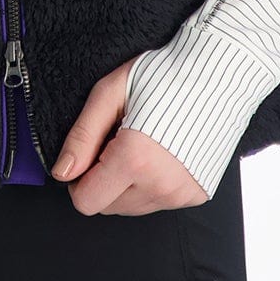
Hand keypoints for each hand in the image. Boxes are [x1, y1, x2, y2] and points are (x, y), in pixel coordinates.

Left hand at [49, 58, 208, 215]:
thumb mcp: (109, 93)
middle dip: (104, 180)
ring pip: (132, 207)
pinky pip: (158, 202)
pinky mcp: (196, 194)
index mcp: (134, 160)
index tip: (90, 154)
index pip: (86, 201)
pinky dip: (152, 183)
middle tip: (118, 141)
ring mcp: (180, 193)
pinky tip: (161, 153)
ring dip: (128, 184)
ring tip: (142, 144)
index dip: (79, 180)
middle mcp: (159, 185)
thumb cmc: (163, 75)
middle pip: (107, 207)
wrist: (217, 73)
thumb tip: (63, 173)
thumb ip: (82, 136)